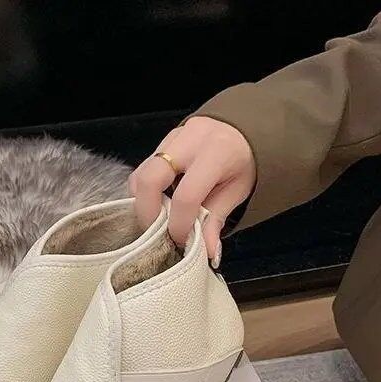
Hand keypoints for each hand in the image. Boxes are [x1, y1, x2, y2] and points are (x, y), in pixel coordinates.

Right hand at [129, 117, 255, 262]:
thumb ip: (216, 220)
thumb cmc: (241, 161)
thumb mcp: (237, 191)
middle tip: (157, 233)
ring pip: (139, 175)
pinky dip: (143, 193)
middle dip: (147, 213)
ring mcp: (170, 138)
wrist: (240, 128)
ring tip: (158, 220)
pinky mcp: (159, 143)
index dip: (179, 224)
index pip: (186, 196)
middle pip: (149, 179)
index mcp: (216, 152)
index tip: (182, 240)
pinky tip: (158, 204)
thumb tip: (206, 253)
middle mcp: (188, 140)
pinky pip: (141, 171)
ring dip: (143, 204)